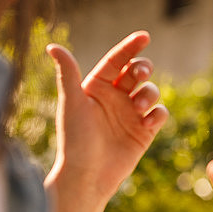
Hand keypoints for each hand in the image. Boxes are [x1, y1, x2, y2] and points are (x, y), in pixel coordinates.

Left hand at [43, 31, 168, 211]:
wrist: (88, 175)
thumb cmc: (75, 140)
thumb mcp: (72, 103)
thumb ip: (67, 73)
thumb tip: (53, 46)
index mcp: (97, 87)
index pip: (117, 61)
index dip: (131, 47)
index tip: (145, 36)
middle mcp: (116, 98)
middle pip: (138, 73)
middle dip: (143, 69)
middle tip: (140, 74)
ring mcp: (131, 114)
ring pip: (151, 92)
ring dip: (149, 94)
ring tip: (139, 106)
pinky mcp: (144, 131)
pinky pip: (159, 114)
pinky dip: (158, 114)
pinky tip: (148, 122)